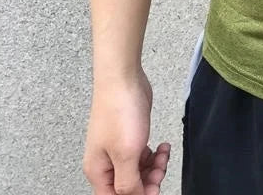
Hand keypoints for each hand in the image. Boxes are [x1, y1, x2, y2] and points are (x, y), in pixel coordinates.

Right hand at [82, 66, 171, 193]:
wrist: (123, 79)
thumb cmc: (120, 112)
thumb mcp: (126, 154)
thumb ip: (128, 183)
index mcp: (98, 171)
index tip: (153, 189)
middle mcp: (105, 162)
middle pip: (128, 186)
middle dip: (148, 181)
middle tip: (160, 169)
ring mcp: (117, 148)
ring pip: (137, 170)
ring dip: (153, 167)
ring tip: (163, 153)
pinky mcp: (129, 136)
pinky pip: (142, 154)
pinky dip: (154, 154)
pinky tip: (162, 146)